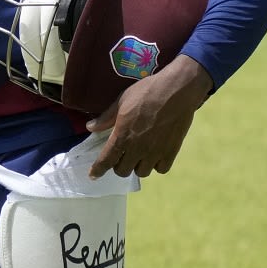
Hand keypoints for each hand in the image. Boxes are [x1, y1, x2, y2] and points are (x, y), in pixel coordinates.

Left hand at [87, 54, 212, 178]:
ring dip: (137, 166)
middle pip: (123, 171)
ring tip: (138, 155)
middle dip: (118, 165)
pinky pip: (161, 169)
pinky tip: (154, 155)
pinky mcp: (171, 151)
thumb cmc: (146, 93)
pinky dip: (156, 165)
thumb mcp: (121, 101)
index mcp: (122, 135)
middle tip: (121, 155)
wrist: (176, 91)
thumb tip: (90, 127)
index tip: (93, 175)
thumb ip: (106, 118)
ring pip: (142, 172)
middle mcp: (138, 148)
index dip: (98, 170)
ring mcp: (155, 152)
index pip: (106, 160)